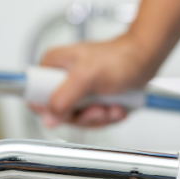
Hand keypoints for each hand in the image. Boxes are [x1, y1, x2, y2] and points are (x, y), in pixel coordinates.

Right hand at [35, 32, 158, 127]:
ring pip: (78, 119)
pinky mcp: (92, 99)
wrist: (144, 59)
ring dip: (99, 117)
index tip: (73, 110)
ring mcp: (77, 90)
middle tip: (99, 108)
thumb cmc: (120, 59)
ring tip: (112, 106)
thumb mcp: (87, 76)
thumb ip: (64, 96)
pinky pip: (93, 119)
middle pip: (59, 114)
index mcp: (52, 66)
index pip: (35, 97)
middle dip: (84, 116)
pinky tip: (117, 107)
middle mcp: (62, 79)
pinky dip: (108, 117)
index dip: (52, 110)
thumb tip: (49, 116)